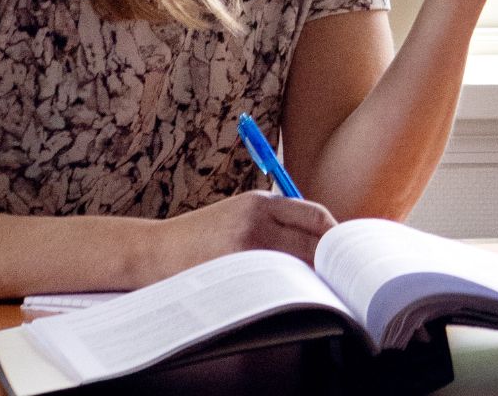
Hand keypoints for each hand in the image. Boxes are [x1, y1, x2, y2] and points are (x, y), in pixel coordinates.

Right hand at [144, 191, 336, 281]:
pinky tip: (291, 295)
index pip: (316, 216)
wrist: (154, 251)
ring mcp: (246, 248)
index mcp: (261, 201)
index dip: (335, 235)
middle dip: (329, 259)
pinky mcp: (236, 273)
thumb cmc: (201, 235)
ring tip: (318, 286)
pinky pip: (276, 284)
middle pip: (314, 241)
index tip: (343, 250)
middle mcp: (256, 220)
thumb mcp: (240, 212)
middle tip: (338, 273)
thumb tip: (323, 238)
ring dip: (312, 277)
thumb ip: (277, 219)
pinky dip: (288, 290)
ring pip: (299, 265)